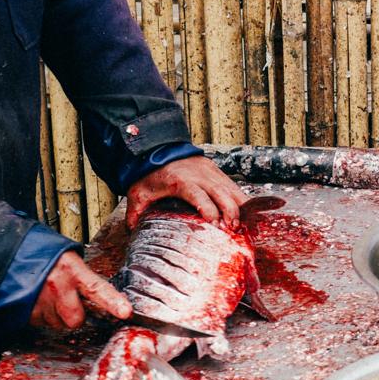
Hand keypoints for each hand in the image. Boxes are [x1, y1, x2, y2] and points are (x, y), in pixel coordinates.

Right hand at [29, 251, 132, 332]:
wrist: (9, 254)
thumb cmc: (42, 256)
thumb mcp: (67, 258)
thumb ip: (83, 277)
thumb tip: (99, 295)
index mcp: (71, 269)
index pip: (97, 288)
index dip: (113, 301)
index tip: (126, 312)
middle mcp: (57, 286)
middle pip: (76, 319)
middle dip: (74, 315)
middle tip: (67, 301)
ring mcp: (40, 300)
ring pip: (57, 324)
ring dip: (55, 315)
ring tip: (47, 296)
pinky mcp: (26, 311)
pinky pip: (41, 323)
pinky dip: (40, 315)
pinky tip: (36, 300)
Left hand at [127, 153, 243, 223]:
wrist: (159, 148)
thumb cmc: (150, 173)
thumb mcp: (139, 192)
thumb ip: (135, 212)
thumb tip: (131, 231)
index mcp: (181, 181)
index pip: (198, 195)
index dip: (208, 209)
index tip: (215, 224)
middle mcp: (200, 175)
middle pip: (220, 193)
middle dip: (230, 211)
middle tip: (233, 229)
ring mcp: (211, 173)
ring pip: (231, 189)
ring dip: (239, 207)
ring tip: (244, 225)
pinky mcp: (217, 172)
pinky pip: (234, 186)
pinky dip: (241, 200)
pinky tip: (247, 214)